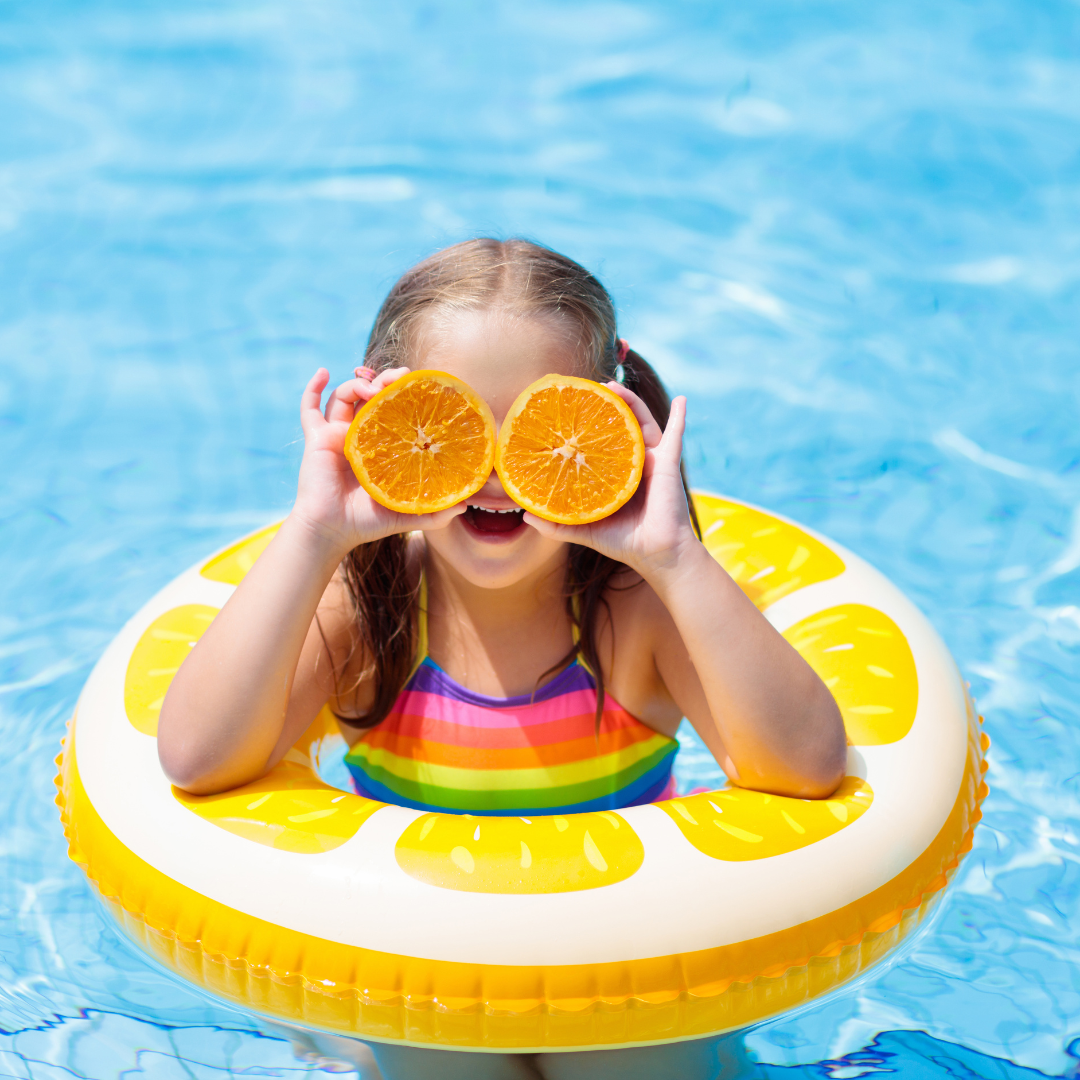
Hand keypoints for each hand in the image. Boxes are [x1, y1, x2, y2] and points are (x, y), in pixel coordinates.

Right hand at [292, 367, 464, 554]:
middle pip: (369, 396)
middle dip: (384, 381)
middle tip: (399, 378)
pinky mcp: (316, 439)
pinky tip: (322, 372)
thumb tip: (465, 505)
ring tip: (373, 386)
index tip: (418, 385)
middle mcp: (358, 435)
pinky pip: (308, 409)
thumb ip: (434, 513)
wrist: (331, 531)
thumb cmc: (366, 523)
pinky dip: (312, 388)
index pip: (392, 411)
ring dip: (358, 383)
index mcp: (379, 447)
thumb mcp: (405, 514)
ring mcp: (335, 435)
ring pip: (343, 396)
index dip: (403, 395)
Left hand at [522, 385, 698, 576]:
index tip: (570, 408)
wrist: (657, 554)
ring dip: (631, 401)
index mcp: (616, 475)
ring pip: (642, 423)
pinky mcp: (668, 464)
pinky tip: (681, 399)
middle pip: (620, 426)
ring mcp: (653, 461)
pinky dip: (680, 417)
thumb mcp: (584, 529)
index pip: (600, 443)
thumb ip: (556, 524)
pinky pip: (676, 435)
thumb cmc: (624, 542)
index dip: (587, 426)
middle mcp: (634, 463)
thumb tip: (525, 516)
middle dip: (607, 405)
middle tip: (590, 388)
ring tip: (615, 385)